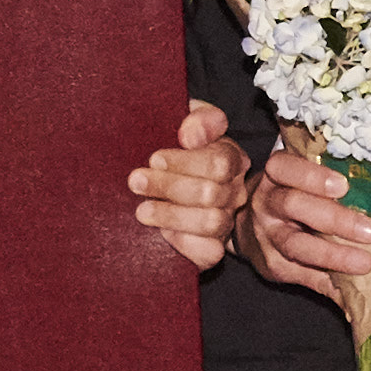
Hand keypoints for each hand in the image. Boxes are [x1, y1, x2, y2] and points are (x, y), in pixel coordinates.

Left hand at [129, 100, 248, 270]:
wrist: (159, 181)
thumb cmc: (171, 149)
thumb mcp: (182, 122)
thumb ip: (197, 119)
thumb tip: (191, 135)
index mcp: (230, 157)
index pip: (219, 162)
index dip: (185, 162)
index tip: (154, 159)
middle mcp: (234, 190)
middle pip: (212, 192)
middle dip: (169, 186)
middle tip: (136, 181)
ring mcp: (225, 220)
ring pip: (212, 222)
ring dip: (172, 215)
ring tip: (141, 210)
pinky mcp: (211, 247)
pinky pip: (209, 251)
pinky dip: (184, 243)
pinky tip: (161, 233)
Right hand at [243, 140, 370, 287]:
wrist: (248, 227)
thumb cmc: (287, 194)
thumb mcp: (297, 178)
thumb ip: (326, 181)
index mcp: (275, 176)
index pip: (284, 167)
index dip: (312, 176)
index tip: (343, 187)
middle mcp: (265, 204)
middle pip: (293, 206)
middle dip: (334, 219)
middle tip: (369, 231)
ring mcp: (266, 237)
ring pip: (296, 246)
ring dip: (333, 256)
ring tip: (364, 263)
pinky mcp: (272, 266)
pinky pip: (303, 276)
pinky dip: (330, 284)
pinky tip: (352, 290)